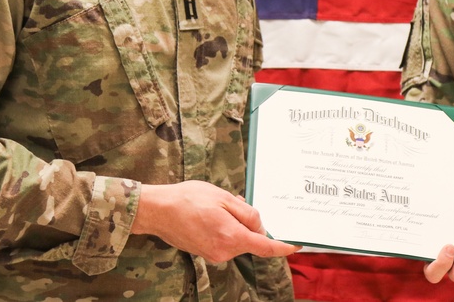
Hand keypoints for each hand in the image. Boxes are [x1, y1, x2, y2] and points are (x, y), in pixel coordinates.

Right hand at [131, 180, 299, 262]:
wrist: (157, 210)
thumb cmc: (189, 199)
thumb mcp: (224, 198)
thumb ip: (247, 214)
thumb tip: (260, 228)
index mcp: (232, 237)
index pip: (265, 247)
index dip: (283, 247)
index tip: (296, 245)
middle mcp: (224, 251)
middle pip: (250, 240)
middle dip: (249, 222)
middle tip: (234, 202)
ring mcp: (213, 254)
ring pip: (237, 239)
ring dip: (235, 223)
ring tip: (217, 205)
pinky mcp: (205, 253)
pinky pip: (225, 241)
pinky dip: (225, 228)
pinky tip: (210, 214)